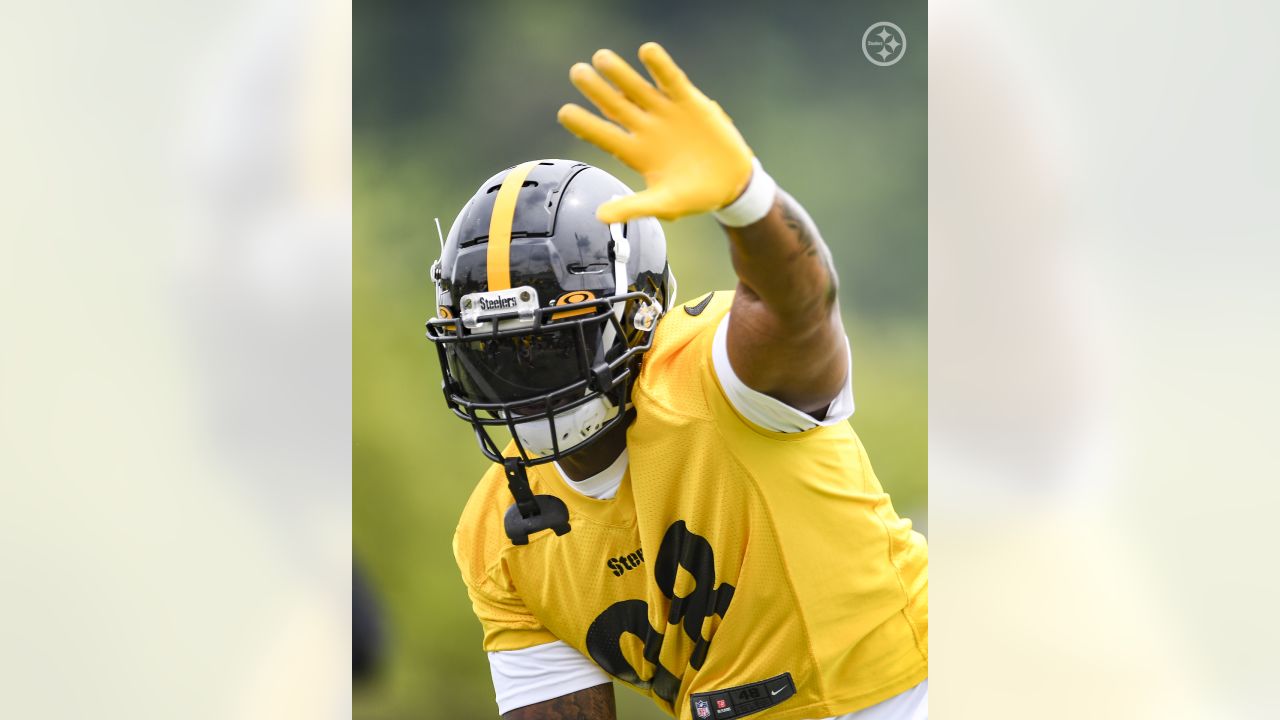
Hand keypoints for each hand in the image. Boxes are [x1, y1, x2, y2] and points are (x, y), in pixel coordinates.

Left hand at [557, 42, 754, 222]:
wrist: (731, 182)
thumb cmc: (694, 196)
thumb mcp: (665, 204)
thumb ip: (635, 208)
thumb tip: (600, 216)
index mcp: (635, 153)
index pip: (604, 135)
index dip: (585, 124)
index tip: (565, 112)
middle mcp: (645, 129)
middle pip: (615, 106)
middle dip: (596, 90)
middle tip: (577, 72)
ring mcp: (666, 113)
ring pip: (638, 89)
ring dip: (621, 74)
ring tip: (602, 58)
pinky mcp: (689, 102)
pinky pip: (672, 81)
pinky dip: (660, 67)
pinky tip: (647, 51)